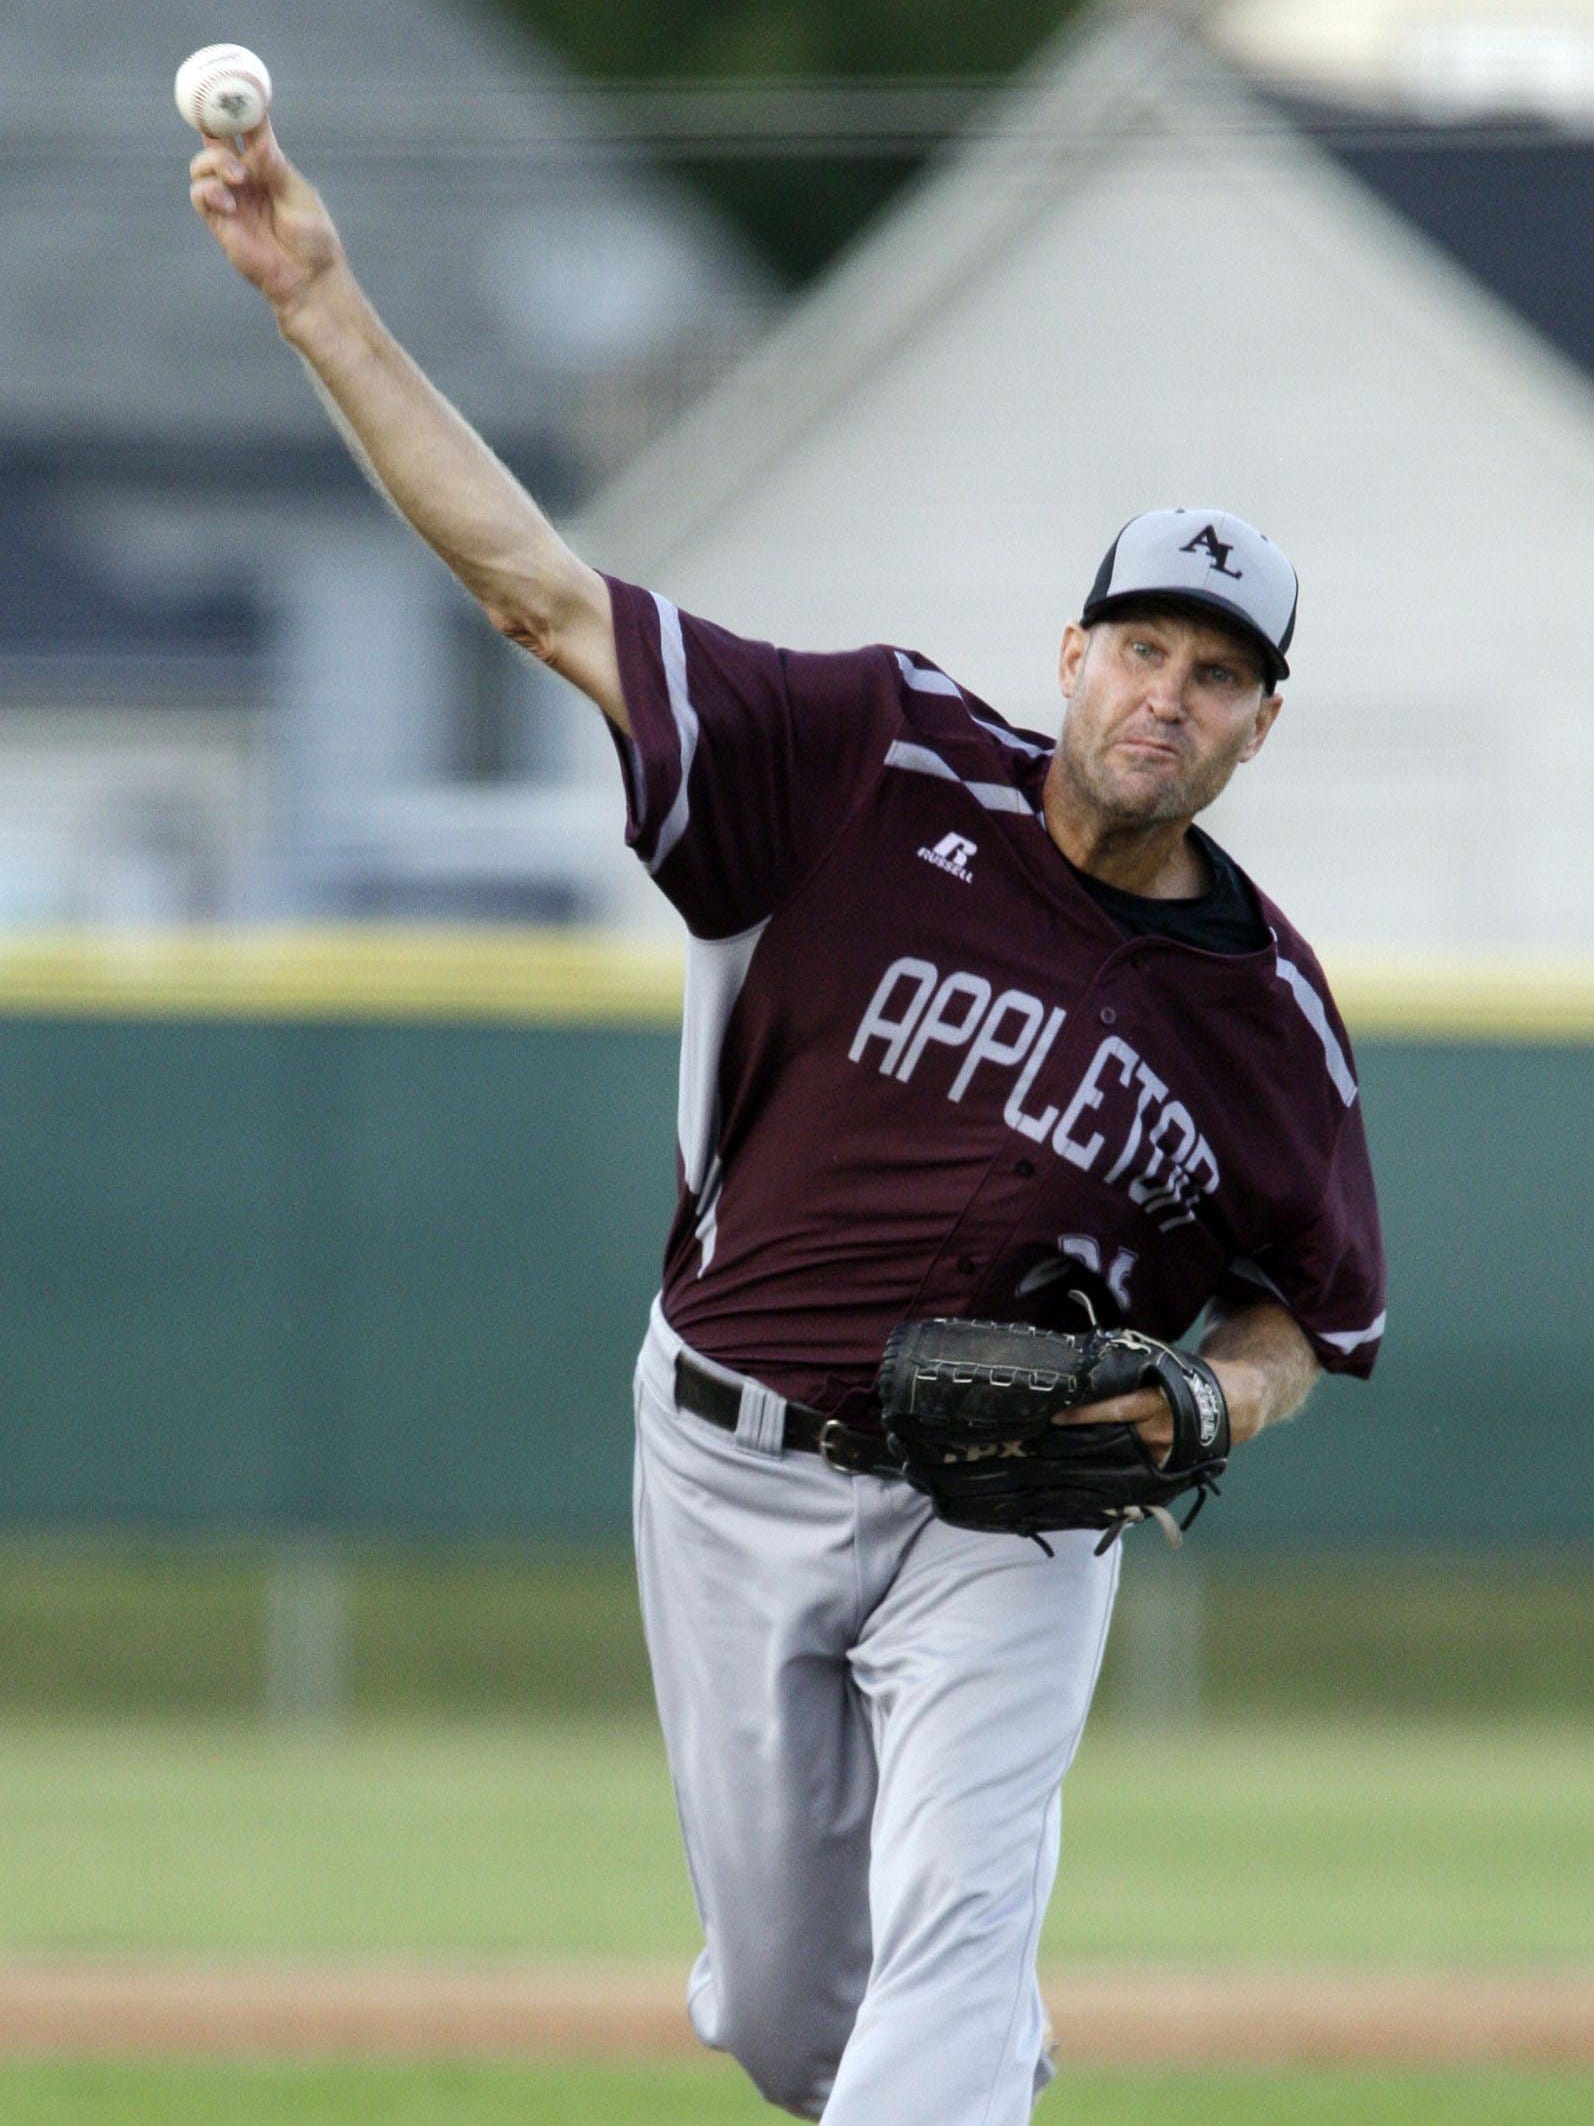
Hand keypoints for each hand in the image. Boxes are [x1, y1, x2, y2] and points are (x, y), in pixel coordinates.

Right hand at [188, 119, 343, 317]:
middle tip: (218, 115)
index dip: (240, 108)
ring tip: (238, 178)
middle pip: (217, 139)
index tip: (238, 88)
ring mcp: (231, 198)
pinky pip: (200, 195)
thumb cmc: (312, 238)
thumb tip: (260, 140)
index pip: (248, 130)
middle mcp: (246, 177)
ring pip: (202, 164)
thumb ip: (275, 168)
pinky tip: (229, 201)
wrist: (308, 278)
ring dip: (215, 162)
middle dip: (213, 123)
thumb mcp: (298, 195)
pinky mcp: (221, 222)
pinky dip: (208, 190)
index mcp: (268, 166)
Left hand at [1050, 1358, 1249, 1464]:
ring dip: (1083, 1464)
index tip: (1055, 1415)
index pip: (1115, 1408)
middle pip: (1108, 1441)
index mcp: (1155, 1402)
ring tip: (1045, 1465)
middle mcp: (1156, 1433)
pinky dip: (1103, 1482)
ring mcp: (1160, 1456)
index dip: (1084, 1413)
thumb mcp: (1160, 1366)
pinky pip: (1129, 1479)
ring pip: (1115, 1463)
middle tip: (1037, 1445)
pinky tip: (1073, 1490)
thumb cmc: (1187, 1378)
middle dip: (1074, 1444)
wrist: (1231, 1405)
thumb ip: (1127, 1370)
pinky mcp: (1164, 1473)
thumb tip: (1085, 1362)